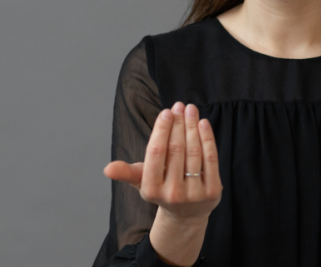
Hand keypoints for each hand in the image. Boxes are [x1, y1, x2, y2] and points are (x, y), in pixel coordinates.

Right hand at [104, 102, 222, 223]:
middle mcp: (172, 193)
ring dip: (192, 126)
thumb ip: (126, 172)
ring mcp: (194, 193)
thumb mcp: (141, 181)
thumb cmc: (161, 189)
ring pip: (194, 152)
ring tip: (190, 110)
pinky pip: (211, 159)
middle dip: (178, 124)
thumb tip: (107, 169)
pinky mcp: (213, 191)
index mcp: (151, 189)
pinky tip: (203, 123)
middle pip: (176, 149)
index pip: (156, 152)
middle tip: (179, 106)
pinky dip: (207, 139)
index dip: (162, 129)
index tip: (166, 112)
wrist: (186, 214)